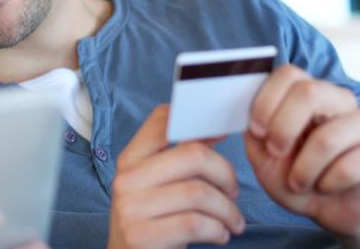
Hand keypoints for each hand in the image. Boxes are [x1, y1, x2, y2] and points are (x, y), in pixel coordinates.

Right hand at [108, 105, 244, 248]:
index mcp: (129, 161)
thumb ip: (180, 160)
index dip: (198, 124)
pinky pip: (195, 223)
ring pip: (199, 192)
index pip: (162, 123)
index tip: (222, 135)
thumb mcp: (157, 188)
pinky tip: (220, 235)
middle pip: (192, 155)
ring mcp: (130, 208)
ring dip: (228, 209)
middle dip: (225, 173)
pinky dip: (218, 230)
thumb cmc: (151, 224)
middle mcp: (126, 180)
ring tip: (233, 221)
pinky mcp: (141, 235)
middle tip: (234, 192)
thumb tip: (212, 132)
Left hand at [245, 64, 359, 236]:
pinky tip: (326, 187)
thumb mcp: (263, 156)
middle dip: (283, 128)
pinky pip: (348, 167)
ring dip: (304, 169)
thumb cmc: (296, 177)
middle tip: (276, 153)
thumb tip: (247, 110)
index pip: (288, 73)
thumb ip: (254, 131)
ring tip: (300, 182)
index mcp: (308, 94)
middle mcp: (338, 100)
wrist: (330, 210)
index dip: (266, 101)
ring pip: (327, 138)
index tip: (256, 130)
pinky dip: (326, 185)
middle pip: (310, 92)